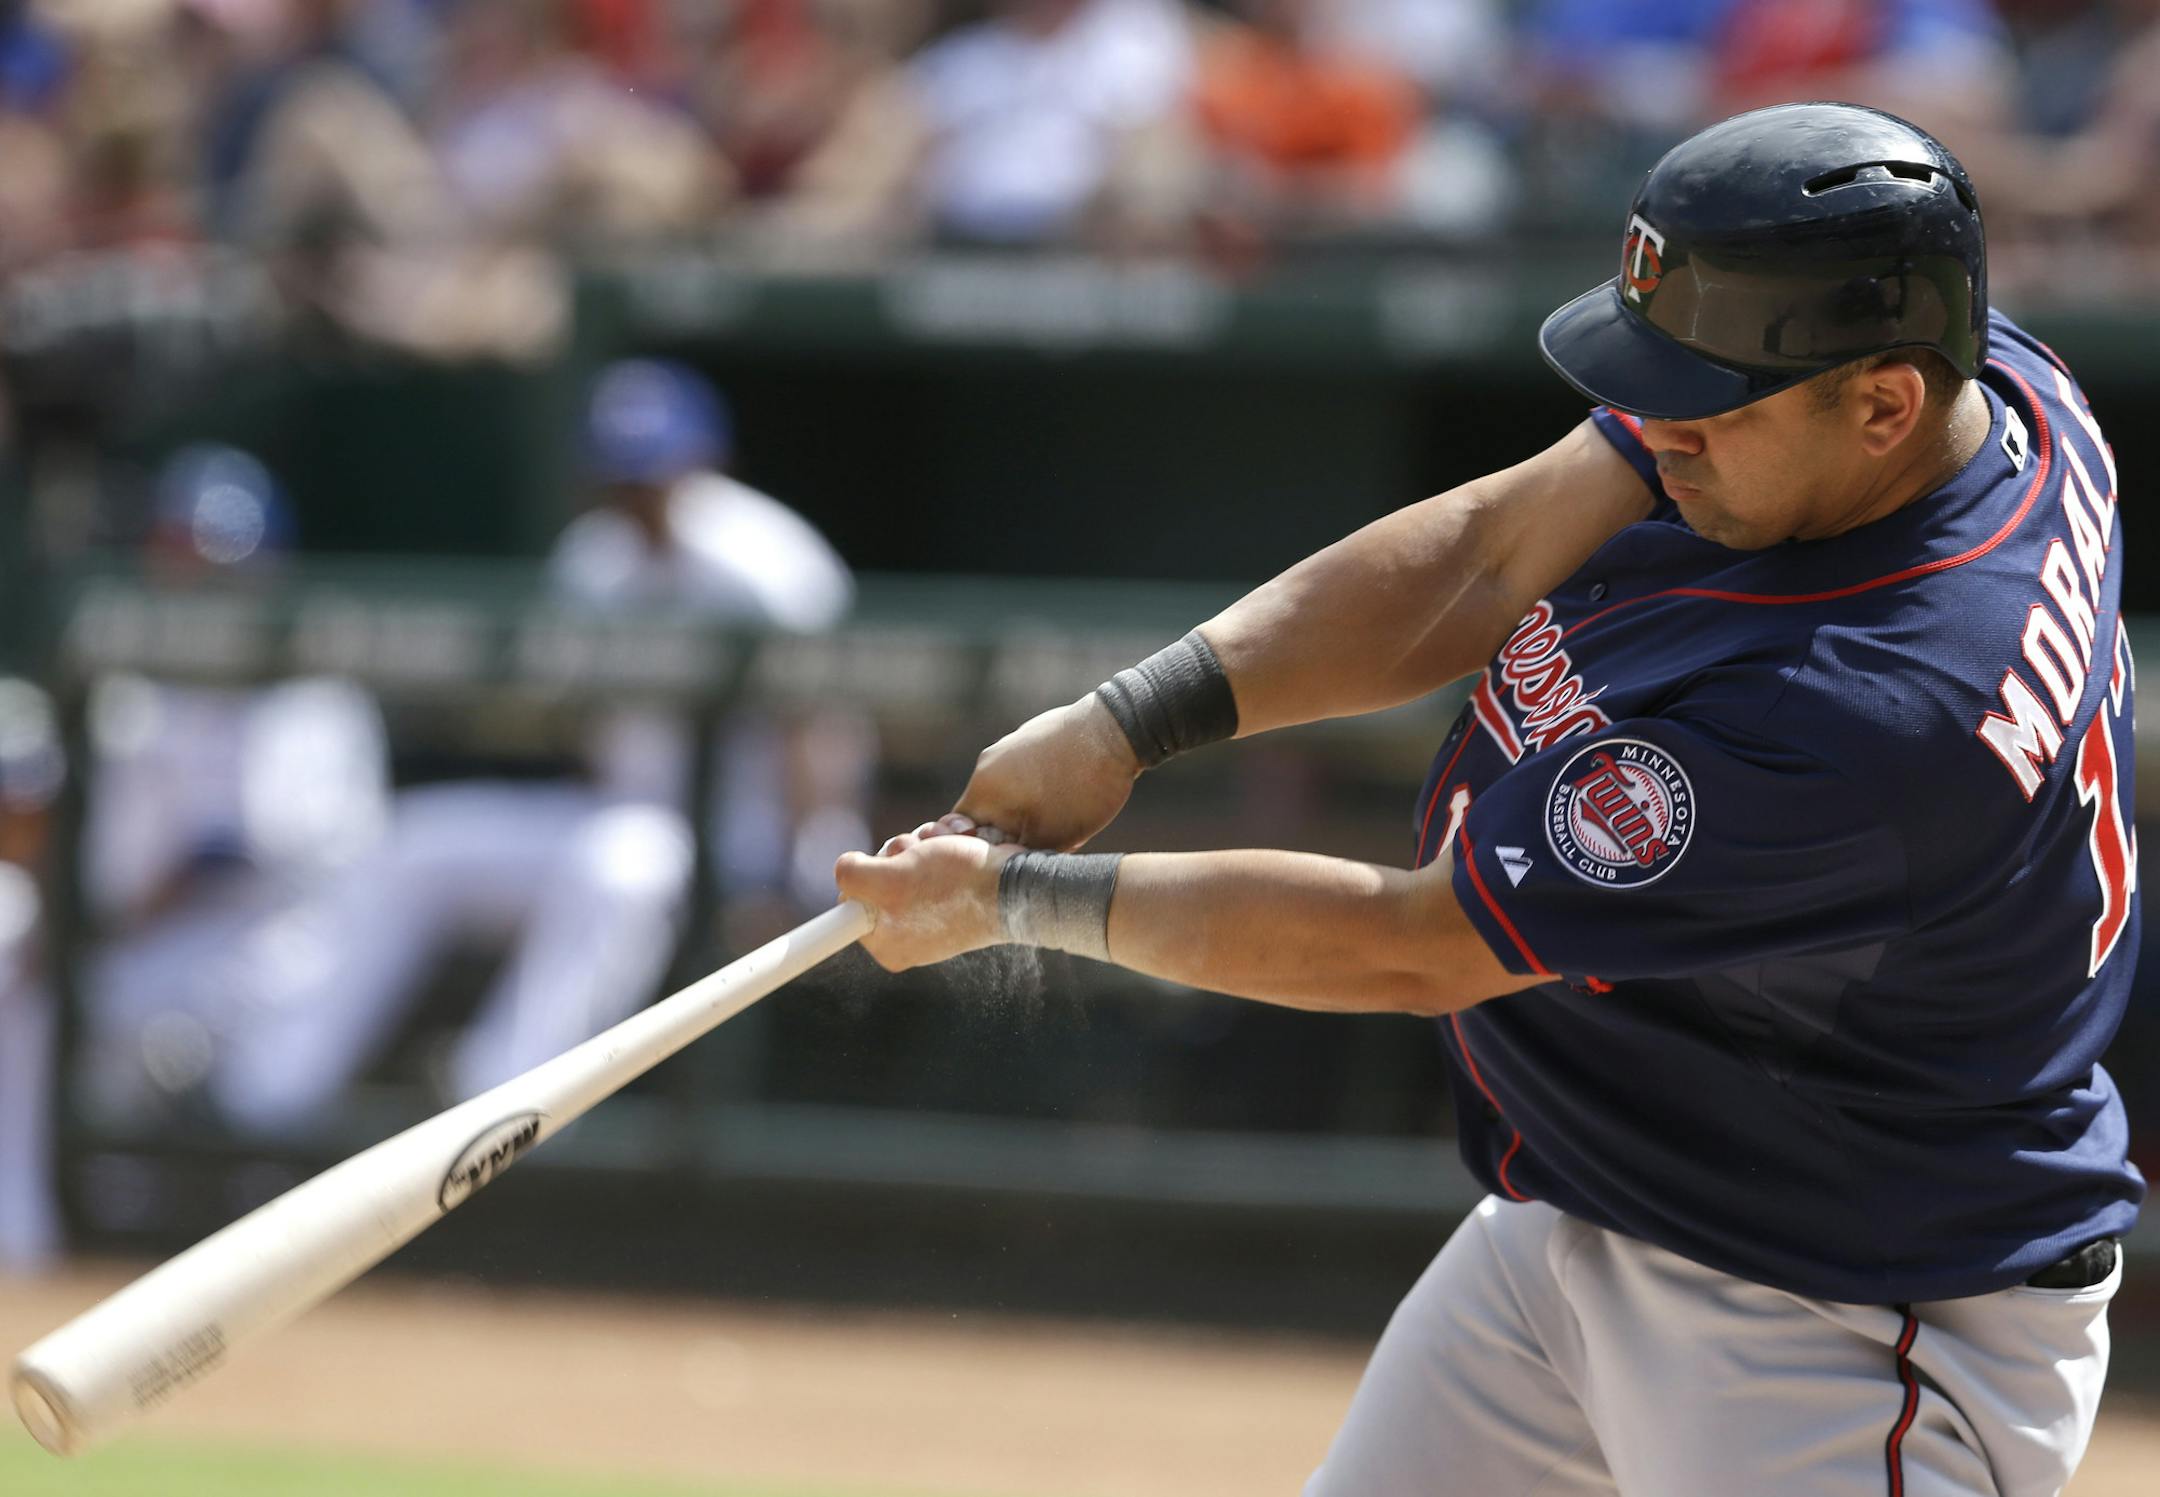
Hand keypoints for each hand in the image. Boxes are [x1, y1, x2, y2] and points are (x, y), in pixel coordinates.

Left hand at [835, 823, 1019, 971]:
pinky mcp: (955, 889)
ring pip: (909, 856)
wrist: (1018, 884)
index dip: (866, 875)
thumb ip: (851, 877)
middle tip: (923, 855)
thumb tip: (843, 870)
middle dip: (902, 850)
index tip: (888, 869)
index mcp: (887, 944)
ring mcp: (932, 910)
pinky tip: (966, 840)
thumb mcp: (889, 879)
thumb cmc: (956, 885)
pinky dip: (947, 840)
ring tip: (951, 844)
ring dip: (927, 839)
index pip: (850, 904)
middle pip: (880, 872)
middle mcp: (908, 931)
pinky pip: (935, 855)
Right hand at [951, 695, 1139, 851]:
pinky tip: (1071, 795)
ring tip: (1063, 820)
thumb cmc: (1081, 790)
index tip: (1012, 860)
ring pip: (1009, 794)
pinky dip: (1040, 790)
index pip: (961, 833)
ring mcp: (1009, 745)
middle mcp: (987, 763)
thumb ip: (1018, 856)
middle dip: (1011, 834)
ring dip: (1028, 813)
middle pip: (987, 814)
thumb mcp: (1050, 839)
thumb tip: (1004, 867)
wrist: (1116, 732)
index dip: (984, 853)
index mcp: (982, 789)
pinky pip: (1026, 773)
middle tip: (1045, 844)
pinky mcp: (1032, 736)